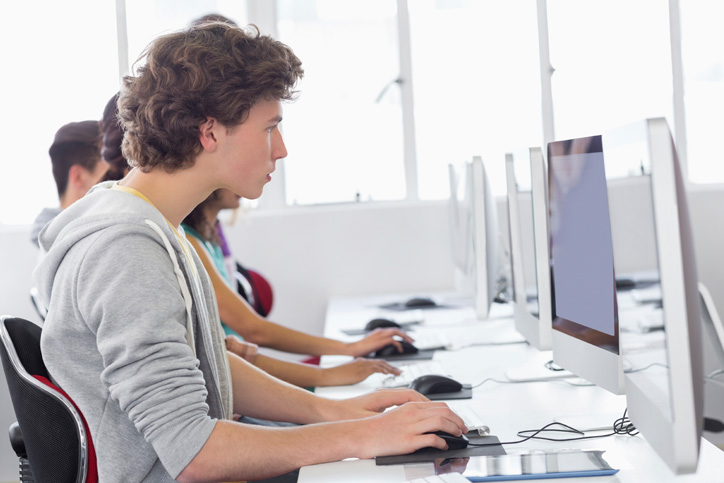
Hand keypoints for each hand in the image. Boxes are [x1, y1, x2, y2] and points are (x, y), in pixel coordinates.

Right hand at [319, 358, 400, 385]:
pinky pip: (375, 368)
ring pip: (381, 364)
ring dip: (391, 369)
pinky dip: (383, 370)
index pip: (378, 363)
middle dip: (392, 367)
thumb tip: (365, 377)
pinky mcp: (361, 369)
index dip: (387, 366)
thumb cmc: (338, 376)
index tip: (394, 370)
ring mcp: (363, 364)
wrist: (330, 374)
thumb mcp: (352, 374)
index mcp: (362, 362)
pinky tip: (388, 373)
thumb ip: (360, 373)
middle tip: (400, 372)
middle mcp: (364, 361)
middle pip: (382, 362)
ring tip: (398, 373)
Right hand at [346, 328, 414, 356]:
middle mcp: (381, 331)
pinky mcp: (381, 341)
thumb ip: (378, 343)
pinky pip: (394, 340)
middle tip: (411, 340)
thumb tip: (382, 346)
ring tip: (410, 343)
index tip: (405, 338)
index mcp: (378, 331)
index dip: (400, 333)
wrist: (354, 348)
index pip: (392, 330)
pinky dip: (399, 345)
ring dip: (405, 337)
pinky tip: (400, 350)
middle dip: (405, 334)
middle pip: (397, 329)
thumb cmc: (360, 348)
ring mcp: (381, 335)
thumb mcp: (371, 344)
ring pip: (397, 332)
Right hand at [350, 401, 467, 457]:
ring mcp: (411, 427)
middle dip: (458, 420)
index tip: (459, 421)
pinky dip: (442, 442)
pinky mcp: (408, 441)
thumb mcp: (398, 413)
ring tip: (457, 435)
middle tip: (463, 429)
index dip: (454, 413)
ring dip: (454, 429)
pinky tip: (443, 446)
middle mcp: (412, 414)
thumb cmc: (377, 427)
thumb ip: (414, 414)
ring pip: (441, 422)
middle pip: (444, 411)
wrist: (361, 434)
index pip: (440, 405)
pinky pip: (432, 439)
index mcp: (411, 406)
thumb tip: (430, 419)